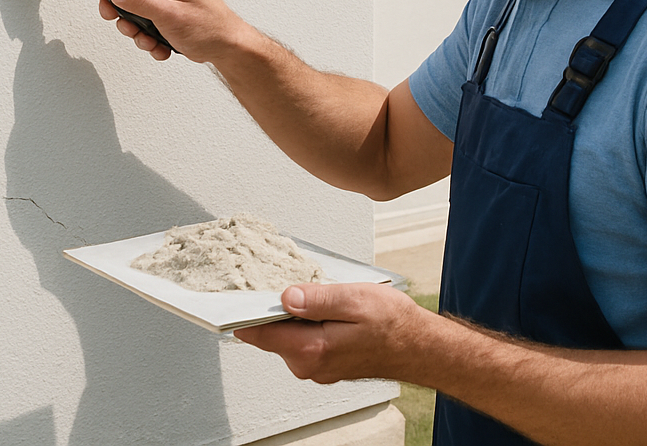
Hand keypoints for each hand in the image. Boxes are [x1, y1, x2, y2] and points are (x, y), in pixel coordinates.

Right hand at [97, 0, 244, 62]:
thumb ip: (139, 2)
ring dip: (140, 29)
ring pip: (136, 6)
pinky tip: (161, 44)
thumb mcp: (169, 16)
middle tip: (130, 29)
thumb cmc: (210, 29)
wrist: (228, 47)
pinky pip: (147, 14)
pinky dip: (150, 33)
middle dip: (128, 15)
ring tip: (152, 42)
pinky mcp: (169, 3)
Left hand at [233, 282, 432, 383]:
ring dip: (292, 314)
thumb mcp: (355, 299)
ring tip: (314, 293)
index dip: (241, 312)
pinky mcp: (324, 363)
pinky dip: (305, 322)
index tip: (226, 296)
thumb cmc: (394, 324)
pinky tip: (323, 308)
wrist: (420, 348)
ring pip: (287, 335)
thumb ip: (318, 299)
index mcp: (311, 349)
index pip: (258, 332)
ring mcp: (316, 367)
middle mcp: (309, 365)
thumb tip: (285, 296)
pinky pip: (302, 340)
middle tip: (281, 280)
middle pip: (270, 332)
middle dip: (272, 307)